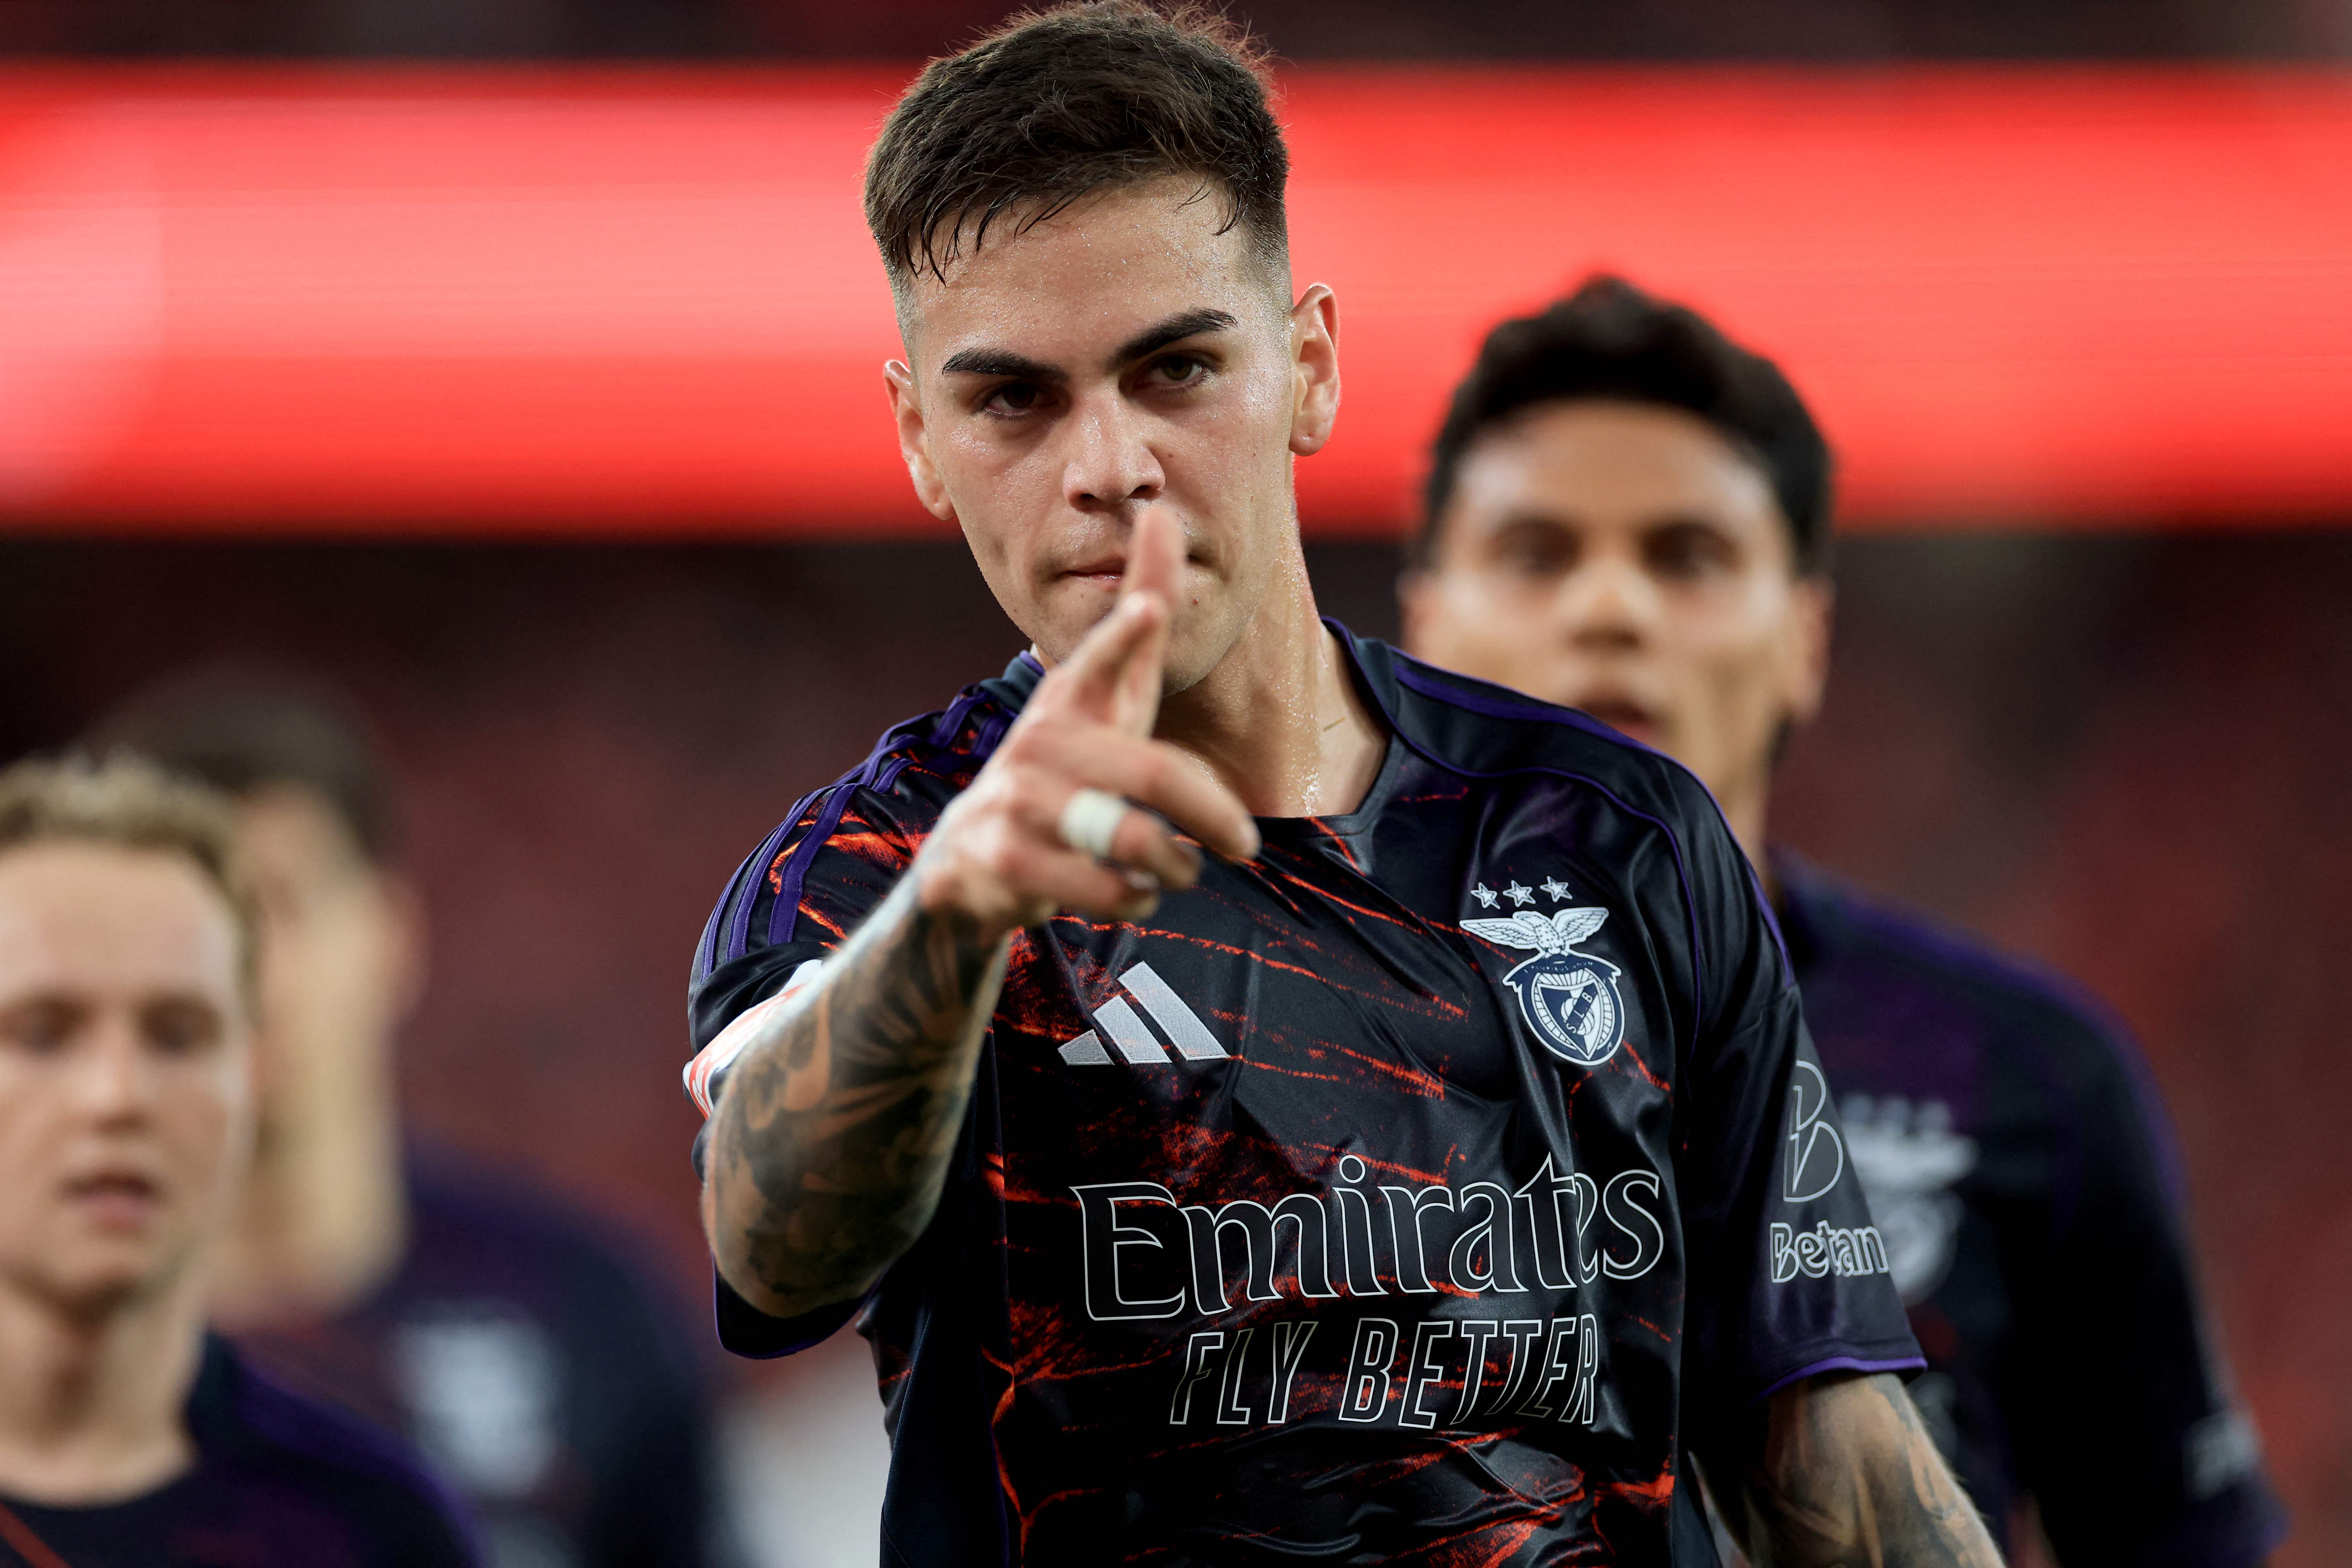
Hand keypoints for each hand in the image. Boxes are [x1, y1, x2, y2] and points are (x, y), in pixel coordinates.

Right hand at [911, 509, 1260, 939]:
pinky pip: (1095, 886)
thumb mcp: (1109, 692)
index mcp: (1070, 700)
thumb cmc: (1068, 760)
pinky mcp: (999, 860)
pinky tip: (1133, 891)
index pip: (1098, 660)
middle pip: (1146, 772)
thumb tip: (1163, 512)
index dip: (1124, 637)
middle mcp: (1038, 743)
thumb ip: (1138, 615)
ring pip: (1124, 836)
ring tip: (1179, 869)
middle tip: (1245, 844)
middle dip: (1207, 811)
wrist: (974, 857)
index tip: (1150, 610)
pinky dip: (1130, 895)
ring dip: (1169, 863)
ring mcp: (1013, 802)